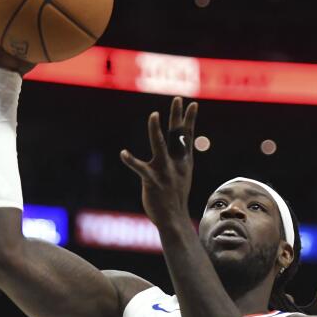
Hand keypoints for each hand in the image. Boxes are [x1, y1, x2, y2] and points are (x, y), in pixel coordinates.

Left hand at [120, 96, 198, 229]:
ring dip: (156, 130)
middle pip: (177, 135)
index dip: (190, 119)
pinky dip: (131, 160)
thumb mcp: (183, 174)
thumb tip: (181, 144)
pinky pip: (140, 168)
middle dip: (177, 116)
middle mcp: (176, 163)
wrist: (173, 218)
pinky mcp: (152, 180)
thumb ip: (180, 157)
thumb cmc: (174, 196)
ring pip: (160, 146)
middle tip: (177, 99)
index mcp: (184, 161)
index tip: (192, 104)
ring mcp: (164, 171)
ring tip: (154, 115)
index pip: (187, 136)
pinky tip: (123, 153)